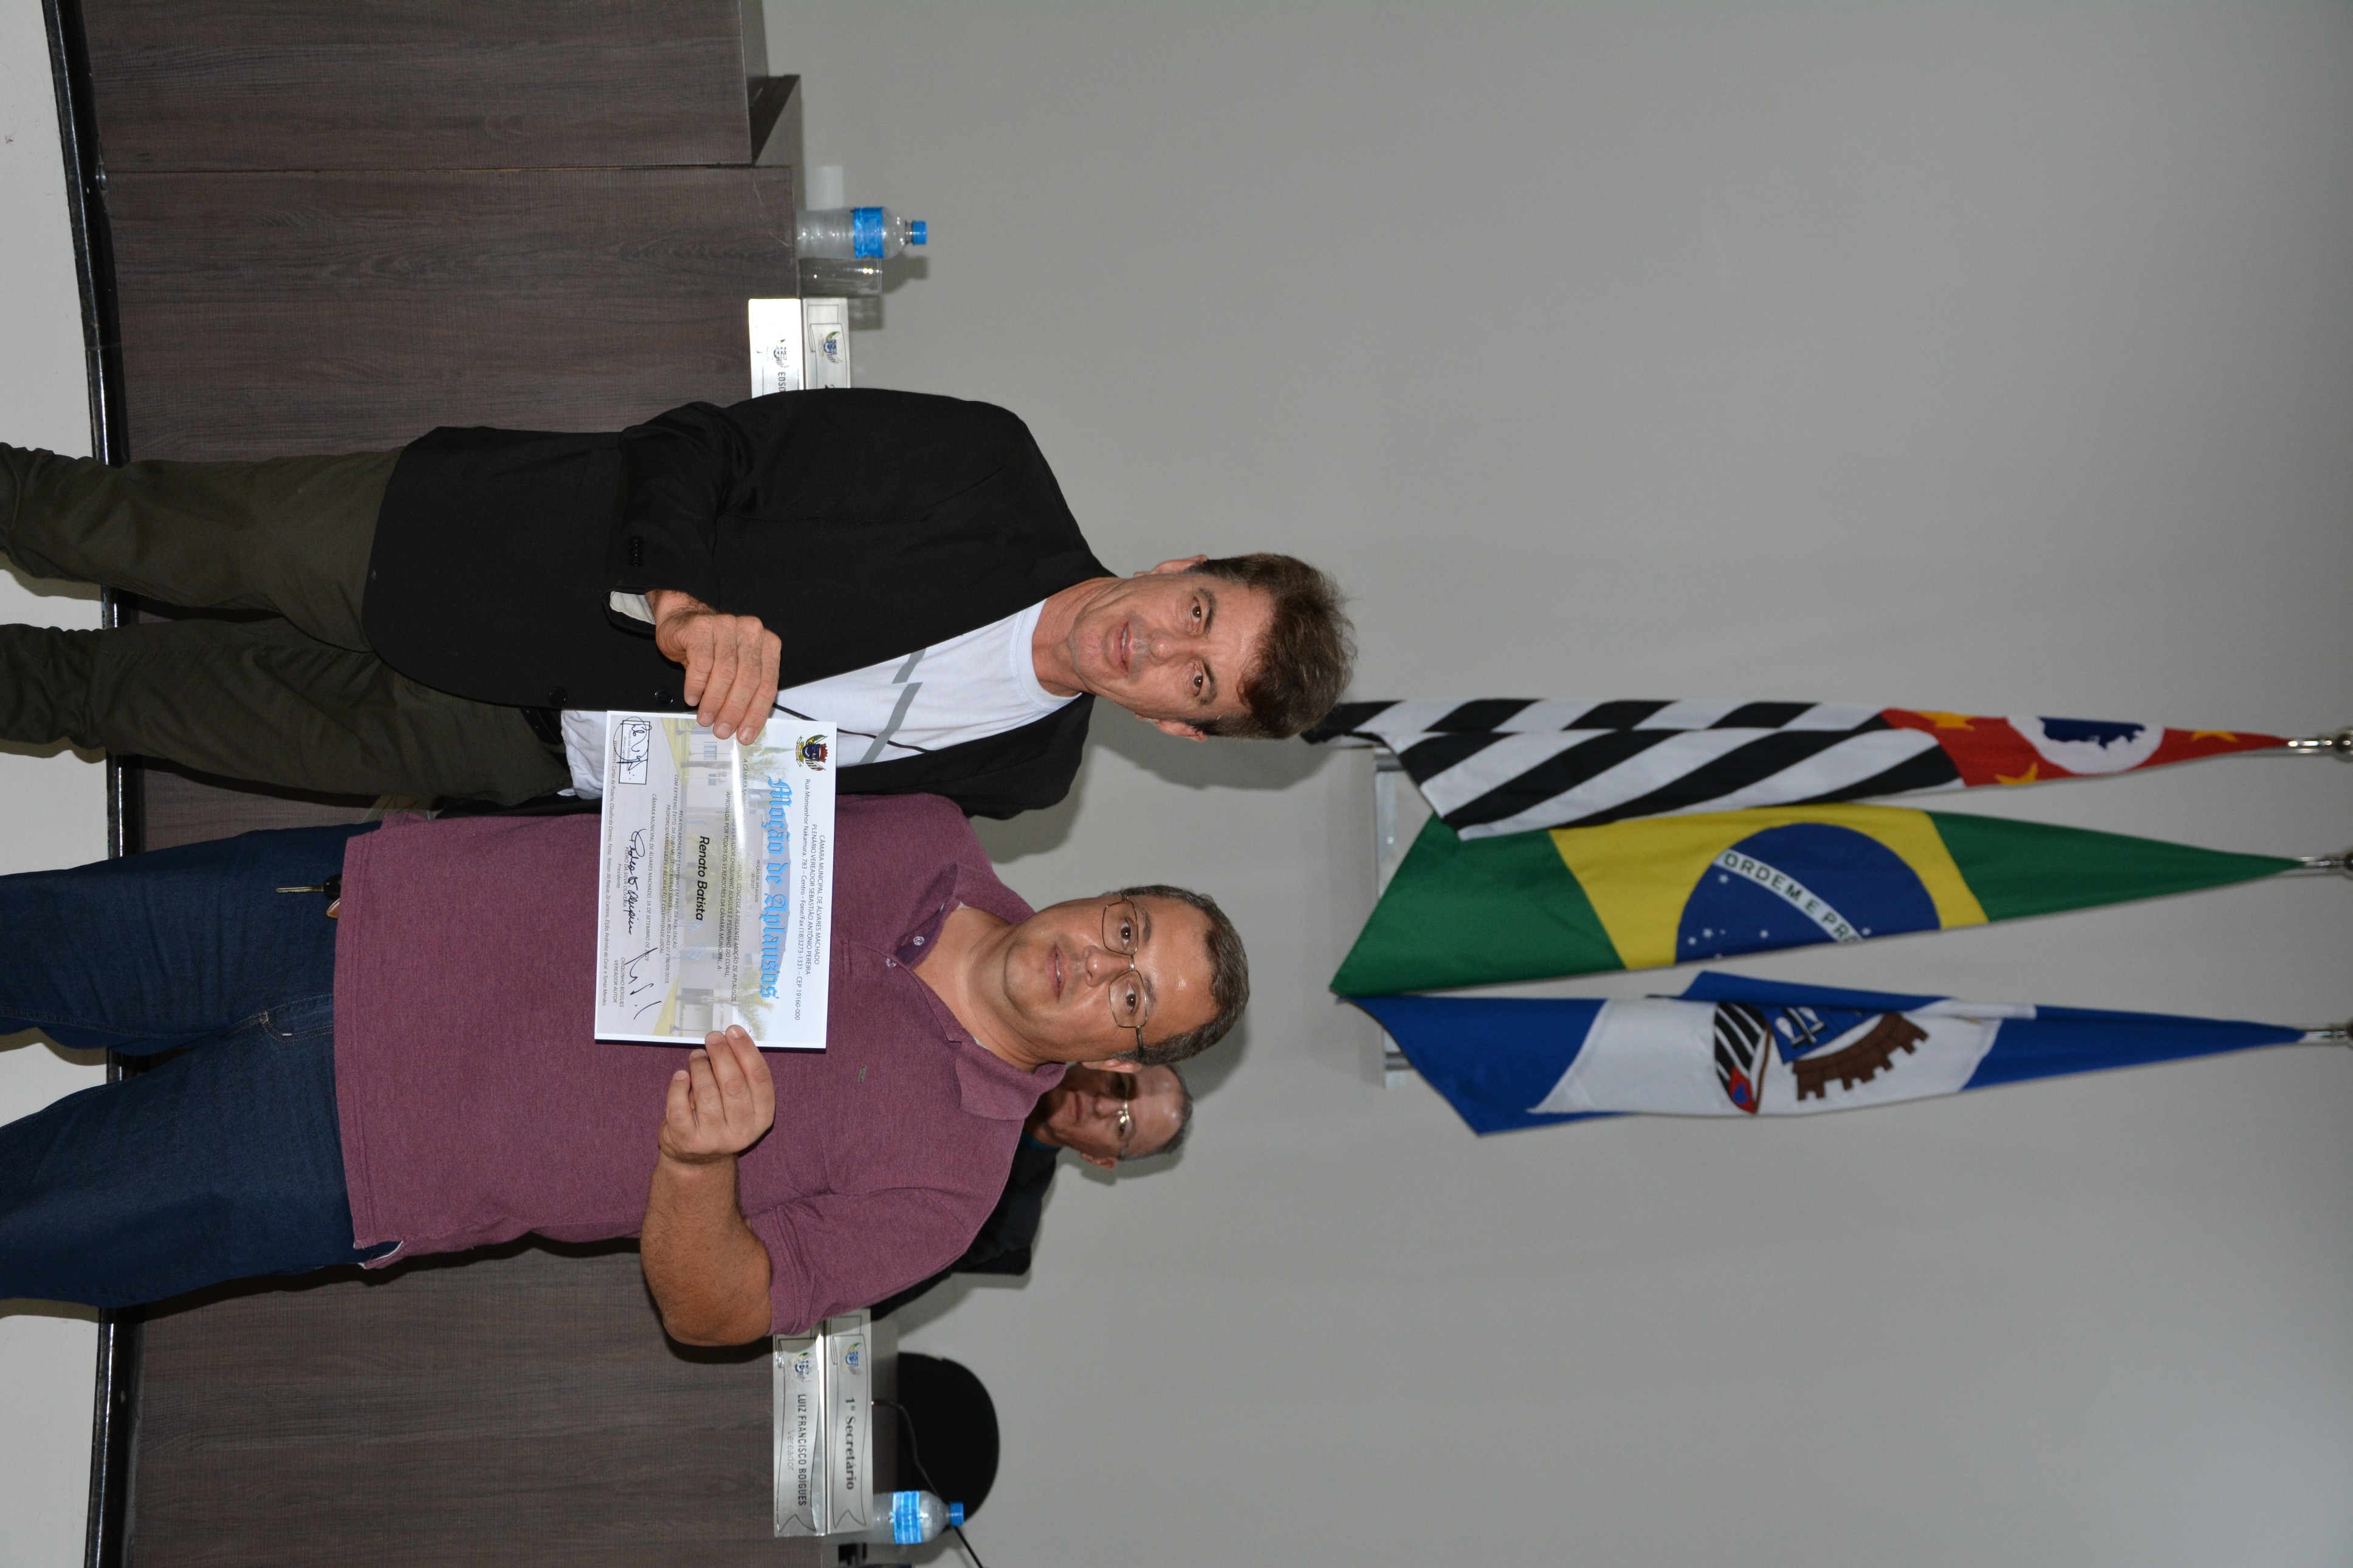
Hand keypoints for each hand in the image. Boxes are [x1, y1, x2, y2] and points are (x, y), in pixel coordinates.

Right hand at [648, 589, 781, 742]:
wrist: (682, 620)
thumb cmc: (710, 648)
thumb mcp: (735, 667)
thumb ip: (744, 690)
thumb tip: (743, 726)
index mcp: (767, 643)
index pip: (767, 684)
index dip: (756, 713)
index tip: (745, 733)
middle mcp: (751, 632)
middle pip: (748, 679)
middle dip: (734, 710)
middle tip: (722, 729)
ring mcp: (727, 625)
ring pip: (726, 672)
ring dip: (714, 701)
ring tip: (706, 717)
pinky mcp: (702, 627)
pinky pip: (702, 663)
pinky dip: (697, 685)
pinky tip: (692, 698)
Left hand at [657, 1026, 775, 1165]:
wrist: (697, 1158)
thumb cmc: (720, 1117)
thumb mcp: (740, 1101)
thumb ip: (739, 1074)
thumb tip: (729, 1038)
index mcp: (762, 1117)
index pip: (759, 1078)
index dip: (746, 1051)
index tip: (734, 1031)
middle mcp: (742, 1131)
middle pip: (733, 1085)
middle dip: (722, 1055)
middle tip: (713, 1037)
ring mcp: (714, 1139)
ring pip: (706, 1093)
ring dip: (700, 1067)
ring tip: (697, 1056)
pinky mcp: (687, 1142)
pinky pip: (680, 1108)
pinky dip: (678, 1087)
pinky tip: (681, 1075)